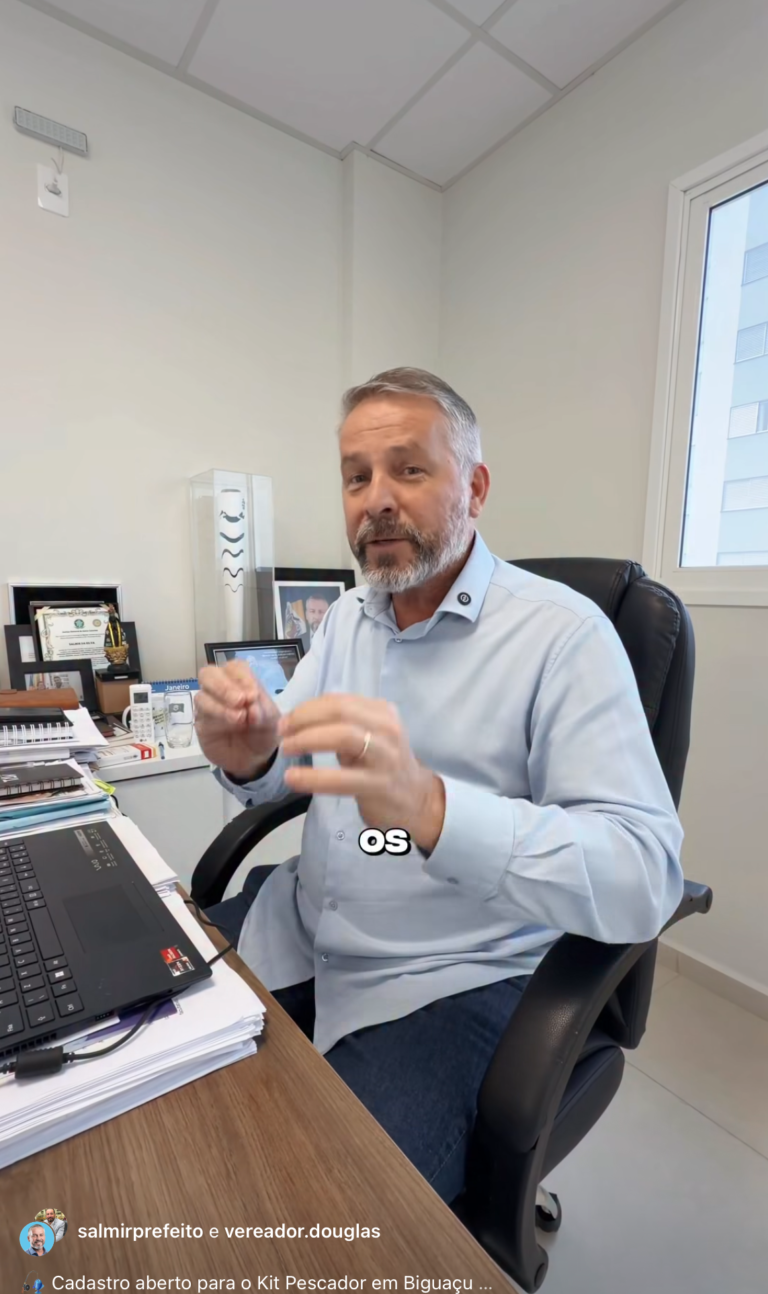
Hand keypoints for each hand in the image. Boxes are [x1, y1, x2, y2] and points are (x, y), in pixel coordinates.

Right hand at [195, 661, 279, 780]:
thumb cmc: (263, 731)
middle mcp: (219, 689)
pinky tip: (233, 726)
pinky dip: (219, 719)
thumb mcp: (271, 720)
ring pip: (202, 696)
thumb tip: (250, 704)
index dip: (242, 678)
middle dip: (224, 686)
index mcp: (239, 681)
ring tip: (240, 718)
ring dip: (221, 705)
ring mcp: (207, 706)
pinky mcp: (201, 724)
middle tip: (241, 701)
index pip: (234, 668)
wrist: (255, 759)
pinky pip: (202, 717)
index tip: (253, 695)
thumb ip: (262, 709)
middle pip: (208, 674)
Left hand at [278, 694, 445, 852]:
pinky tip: (294, 779)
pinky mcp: (380, 784)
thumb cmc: (384, 766)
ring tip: (287, 750)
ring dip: (308, 740)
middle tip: (283, 733)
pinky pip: (342, 778)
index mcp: (382, 712)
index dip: (307, 708)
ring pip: (343, 736)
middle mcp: (387, 728)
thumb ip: (342, 725)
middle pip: (340, 711)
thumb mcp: (368, 737)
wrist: (416, 800)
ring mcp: (386, 756)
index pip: (338, 700)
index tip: (286, 721)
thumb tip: (299, 720)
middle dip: (304, 719)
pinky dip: (313, 777)